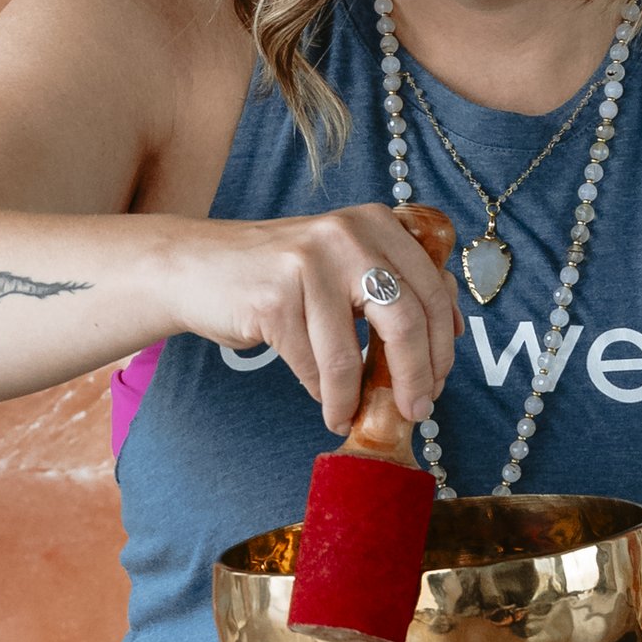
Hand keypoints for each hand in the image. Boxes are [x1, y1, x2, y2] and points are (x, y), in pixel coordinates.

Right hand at [159, 207, 457, 433]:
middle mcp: (347, 235)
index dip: (442, 346)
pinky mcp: (273, 300)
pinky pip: (312, 366)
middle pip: (405, 320)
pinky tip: (325, 403)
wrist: (194, 267)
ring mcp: (307, 265)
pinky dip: (323, 394)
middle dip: (416, 377)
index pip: (431, 290)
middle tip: (417, 410)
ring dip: (356, 400)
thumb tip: (447, 333)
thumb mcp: (342, 261)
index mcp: (376, 223)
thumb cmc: (277, 273)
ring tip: (352, 417)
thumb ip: (393, 283)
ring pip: (350, 355)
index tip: (439, 381)